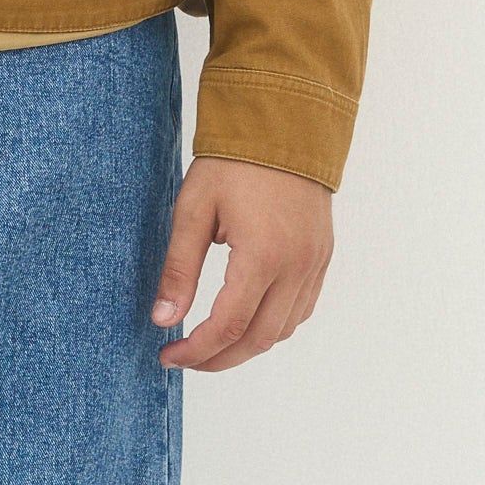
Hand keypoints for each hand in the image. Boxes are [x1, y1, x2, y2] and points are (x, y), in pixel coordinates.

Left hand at [151, 157, 333, 371]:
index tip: (168, 356)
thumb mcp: (193, 210)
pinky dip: (274, 326)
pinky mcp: (322, 257)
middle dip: (219, 359)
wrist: (285, 124)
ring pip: (284, 330)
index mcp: (263, 255)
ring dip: (247, 346)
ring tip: (211, 345)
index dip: (196, 351)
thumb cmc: (234, 162)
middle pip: (258, 339)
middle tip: (185, 359)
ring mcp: (315, 263)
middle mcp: (296, 266)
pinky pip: (302, 309)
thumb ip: (179, 270)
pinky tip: (246, 321)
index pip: (228, 326)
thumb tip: (163, 320)